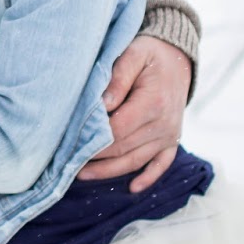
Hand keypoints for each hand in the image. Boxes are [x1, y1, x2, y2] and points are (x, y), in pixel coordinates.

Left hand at [77, 35, 190, 192]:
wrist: (178, 58)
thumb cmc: (149, 54)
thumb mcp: (133, 55)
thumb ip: (117, 78)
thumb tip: (103, 104)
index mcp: (153, 103)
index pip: (118, 131)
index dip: (93, 141)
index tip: (69, 145)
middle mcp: (164, 124)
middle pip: (123, 150)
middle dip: (94, 159)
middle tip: (66, 163)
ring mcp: (169, 135)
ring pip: (136, 161)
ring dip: (110, 172)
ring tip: (81, 175)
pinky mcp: (172, 140)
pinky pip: (161, 164)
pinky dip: (148, 178)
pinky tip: (132, 189)